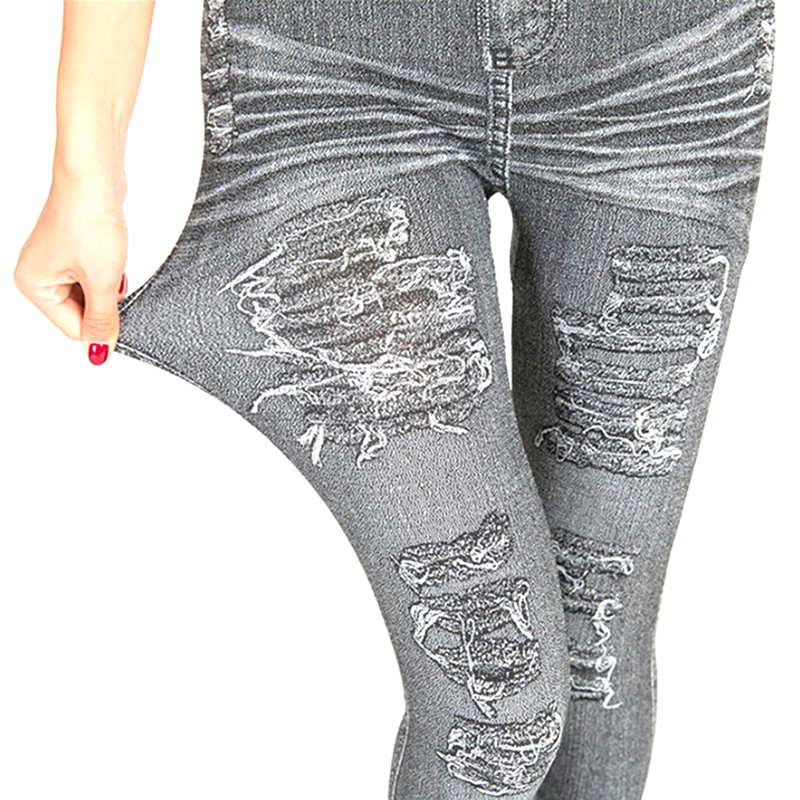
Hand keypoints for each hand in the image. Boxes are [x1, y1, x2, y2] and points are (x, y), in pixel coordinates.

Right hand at [14, 172, 128, 365]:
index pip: (72, 329)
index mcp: (33, 286)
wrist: (95, 175)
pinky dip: (108, 272)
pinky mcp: (73, 248)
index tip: (122, 322)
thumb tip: (99, 350)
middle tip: (113, 281)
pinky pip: (94, 276)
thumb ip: (102, 320)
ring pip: (90, 295)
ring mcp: (54, 261)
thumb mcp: (102, 281)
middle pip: (80, 313)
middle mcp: (37, 274)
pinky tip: (111, 256)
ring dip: (108, 287)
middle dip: (105, 303)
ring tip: (110, 263)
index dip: (101, 328)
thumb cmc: (88, 218)